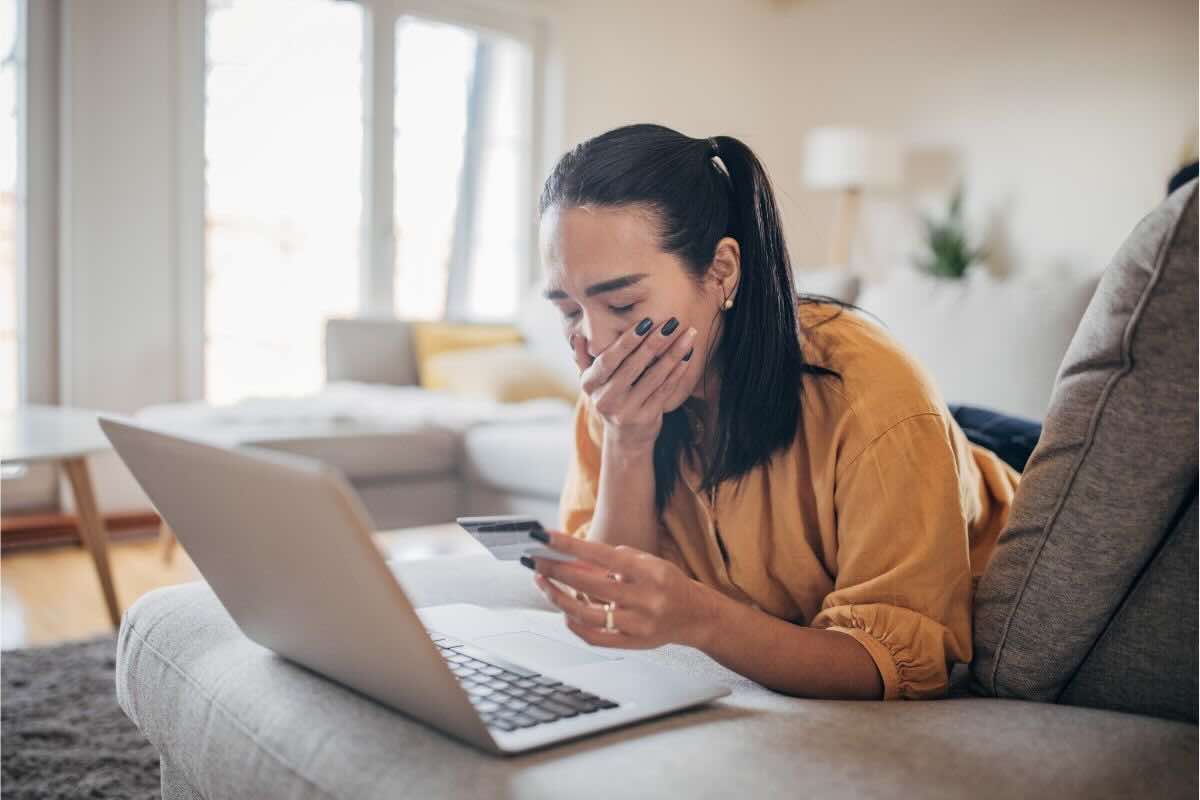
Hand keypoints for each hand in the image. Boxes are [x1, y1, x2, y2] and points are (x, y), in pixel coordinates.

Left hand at [526, 529, 716, 649]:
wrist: (695, 616)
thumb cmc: (667, 584)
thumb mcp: (647, 563)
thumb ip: (613, 561)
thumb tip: (574, 559)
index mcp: (649, 572)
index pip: (602, 555)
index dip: (570, 546)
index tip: (545, 538)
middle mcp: (644, 598)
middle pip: (589, 584)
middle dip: (556, 570)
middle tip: (535, 561)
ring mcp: (637, 624)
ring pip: (585, 614)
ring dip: (558, 597)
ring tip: (544, 583)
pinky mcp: (632, 643)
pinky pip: (594, 637)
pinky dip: (574, 624)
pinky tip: (564, 611)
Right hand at [570, 318, 696, 450]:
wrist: (624, 439)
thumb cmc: (609, 400)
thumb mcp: (591, 383)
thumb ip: (583, 359)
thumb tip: (577, 337)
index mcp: (590, 384)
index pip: (609, 359)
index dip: (627, 341)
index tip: (646, 322)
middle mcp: (605, 399)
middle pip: (633, 366)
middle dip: (654, 342)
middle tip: (672, 322)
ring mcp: (626, 411)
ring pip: (654, 377)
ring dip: (673, 354)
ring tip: (688, 335)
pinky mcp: (646, 418)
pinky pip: (664, 390)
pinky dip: (677, 372)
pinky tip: (687, 356)